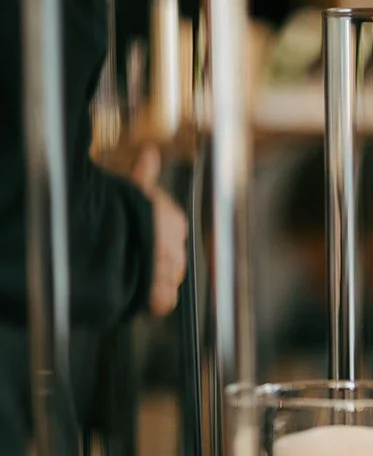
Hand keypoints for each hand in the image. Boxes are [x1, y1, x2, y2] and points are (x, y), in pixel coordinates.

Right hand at [131, 145, 188, 317]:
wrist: (109, 232)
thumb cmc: (117, 205)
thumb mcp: (131, 183)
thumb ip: (145, 172)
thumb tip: (150, 153)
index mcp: (174, 221)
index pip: (171, 233)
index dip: (152, 236)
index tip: (136, 236)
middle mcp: (178, 247)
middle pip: (168, 259)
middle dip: (152, 259)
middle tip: (130, 256)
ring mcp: (171, 273)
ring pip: (165, 281)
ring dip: (150, 280)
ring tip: (130, 274)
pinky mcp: (162, 295)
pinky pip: (162, 302)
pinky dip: (151, 301)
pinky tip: (138, 293)